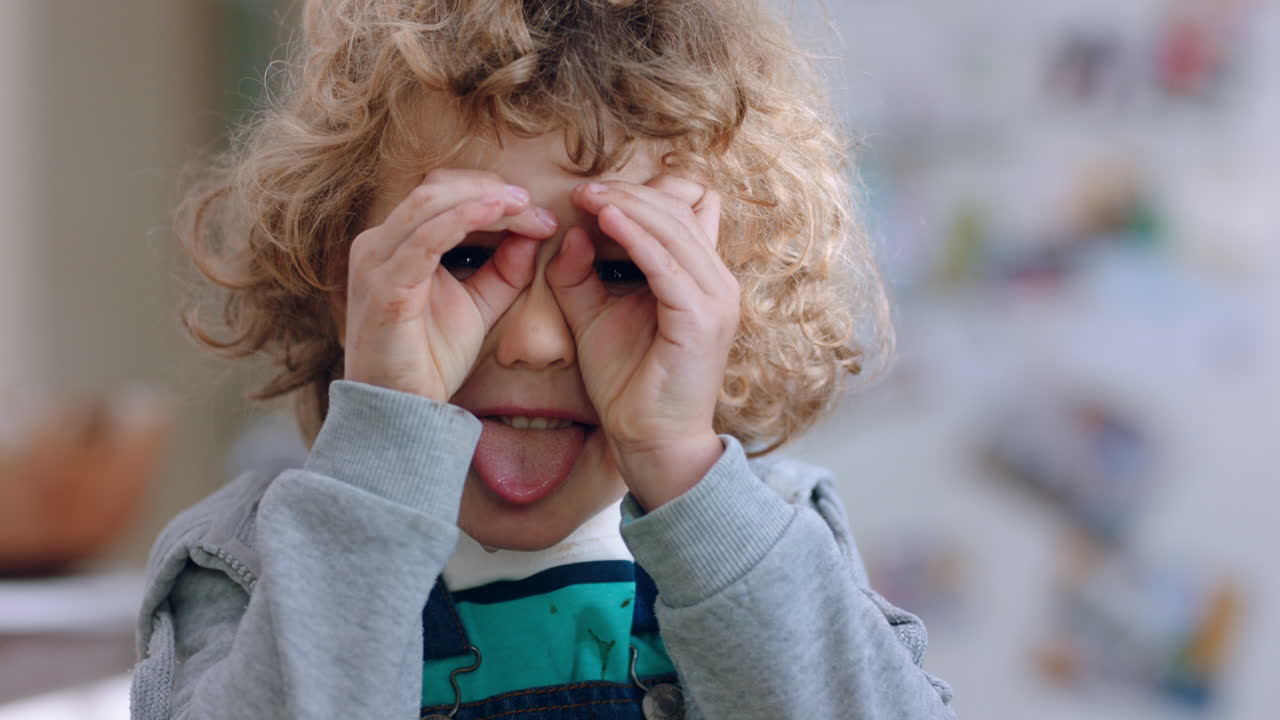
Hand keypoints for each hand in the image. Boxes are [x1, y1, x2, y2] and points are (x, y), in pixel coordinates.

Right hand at [340, 169, 556, 401]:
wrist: (401, 410)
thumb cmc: (430, 358)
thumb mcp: (478, 305)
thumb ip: (504, 270)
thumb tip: (534, 232)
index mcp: (396, 244)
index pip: (443, 195)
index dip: (490, 195)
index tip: (538, 213)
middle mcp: (378, 244)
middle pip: (437, 190)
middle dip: (490, 191)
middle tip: (535, 205)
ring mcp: (376, 262)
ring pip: (431, 204)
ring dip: (483, 199)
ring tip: (523, 204)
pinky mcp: (385, 286)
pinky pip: (425, 238)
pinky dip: (463, 218)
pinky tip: (497, 212)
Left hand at [547, 175, 739, 508]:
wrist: (651, 442)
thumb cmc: (629, 385)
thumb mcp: (595, 317)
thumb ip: (581, 276)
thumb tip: (572, 232)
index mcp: (700, 277)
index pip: (686, 208)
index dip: (643, 192)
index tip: (591, 194)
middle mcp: (718, 281)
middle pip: (680, 208)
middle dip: (628, 193)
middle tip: (583, 190)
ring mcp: (716, 298)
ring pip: (674, 227)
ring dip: (628, 207)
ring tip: (589, 198)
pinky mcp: (702, 319)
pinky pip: (667, 263)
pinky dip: (636, 237)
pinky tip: (605, 222)